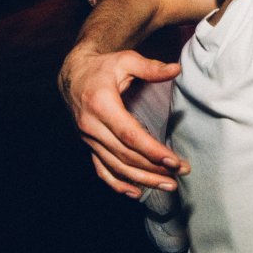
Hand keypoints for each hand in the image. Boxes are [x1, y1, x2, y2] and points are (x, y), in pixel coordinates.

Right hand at [58, 47, 185, 197]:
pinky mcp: (88, 146)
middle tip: (179, 174)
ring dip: (142, 179)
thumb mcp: (126, 60)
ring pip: (116, 167)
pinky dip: (118, 184)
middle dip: (154, 168)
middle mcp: (91, 125)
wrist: (72, 75)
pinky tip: (136, 193)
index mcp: (101, 104)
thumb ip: (151, 68)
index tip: (173, 161)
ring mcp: (88, 139)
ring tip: (168, 185)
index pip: (129, 134)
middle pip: (125, 155)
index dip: (152, 150)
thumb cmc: (102, 67)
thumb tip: (176, 69)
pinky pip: (102, 170)